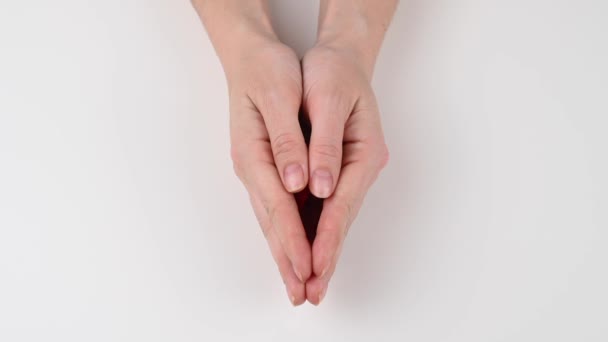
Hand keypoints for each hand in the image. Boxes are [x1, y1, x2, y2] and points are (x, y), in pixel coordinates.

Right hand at [227, 37, 311, 304]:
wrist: (251, 56)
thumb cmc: (267, 71)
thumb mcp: (278, 96)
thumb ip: (287, 142)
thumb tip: (296, 183)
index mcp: (255, 154)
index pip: (279, 206)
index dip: (295, 240)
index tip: (307, 268)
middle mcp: (252, 168)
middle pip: (272, 222)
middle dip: (288, 260)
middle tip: (300, 293)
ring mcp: (256, 171)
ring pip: (272, 220)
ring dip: (285, 253)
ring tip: (297, 282)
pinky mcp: (265, 168)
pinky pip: (275, 208)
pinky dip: (284, 232)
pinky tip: (292, 247)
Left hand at [301, 44, 388, 303]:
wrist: (341, 57)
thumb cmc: (334, 72)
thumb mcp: (328, 99)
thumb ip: (324, 146)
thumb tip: (319, 188)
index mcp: (363, 153)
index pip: (341, 205)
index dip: (325, 237)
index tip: (313, 265)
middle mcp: (359, 168)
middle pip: (340, 220)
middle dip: (325, 256)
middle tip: (312, 291)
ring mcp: (349, 171)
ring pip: (332, 218)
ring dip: (320, 250)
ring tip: (308, 282)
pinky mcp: (335, 170)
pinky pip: (323, 205)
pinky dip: (313, 229)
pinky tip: (303, 248)